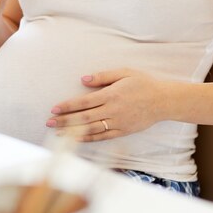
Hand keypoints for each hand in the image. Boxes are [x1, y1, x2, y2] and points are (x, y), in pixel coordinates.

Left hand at [46, 68, 166, 141]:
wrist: (163, 101)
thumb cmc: (143, 83)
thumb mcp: (124, 73)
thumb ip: (103, 76)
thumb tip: (83, 80)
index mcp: (112, 95)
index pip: (84, 102)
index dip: (68, 106)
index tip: (54, 108)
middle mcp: (113, 110)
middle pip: (84, 118)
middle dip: (64, 120)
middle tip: (49, 122)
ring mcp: (118, 123)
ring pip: (91, 129)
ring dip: (73, 132)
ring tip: (58, 133)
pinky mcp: (123, 131)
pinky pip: (103, 137)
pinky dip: (89, 139)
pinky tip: (77, 139)